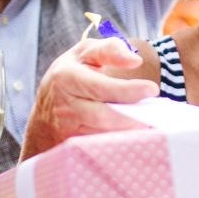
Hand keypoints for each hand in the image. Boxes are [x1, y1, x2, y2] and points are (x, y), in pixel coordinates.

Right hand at [26, 38, 157, 152]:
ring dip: (129, 133)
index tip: (152, 89)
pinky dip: (120, 143)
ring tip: (150, 125)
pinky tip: (136, 138)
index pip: (101, 87)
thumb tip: (135, 60)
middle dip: (133, 118)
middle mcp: (65, 106)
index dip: (128, 90)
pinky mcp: (73, 147)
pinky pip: (100, 148)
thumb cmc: (69, 75)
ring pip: (103, 135)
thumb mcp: (85, 54)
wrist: (42, 113)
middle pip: (104, 117)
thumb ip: (110, 49)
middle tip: (156, 115)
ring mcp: (67, 129)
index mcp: (67, 78)